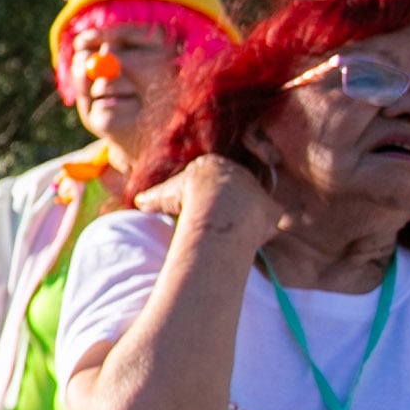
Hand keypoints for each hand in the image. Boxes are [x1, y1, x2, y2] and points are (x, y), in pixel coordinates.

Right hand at [135, 154, 281, 249]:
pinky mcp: (270, 208)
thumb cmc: (188, 193)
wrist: (217, 199)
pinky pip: (264, 221)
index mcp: (214, 167)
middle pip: (233, 191)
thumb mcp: (163, 194)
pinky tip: (244, 241)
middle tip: (213, 222)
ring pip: (250, 206)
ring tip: (228, 235)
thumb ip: (152, 198)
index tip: (196, 208)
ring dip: (241, 219)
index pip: (210, 180)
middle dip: (225, 205)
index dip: (202, 194)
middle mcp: (239, 174)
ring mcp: (256, 190)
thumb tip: (139, 203)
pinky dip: (256, 231)